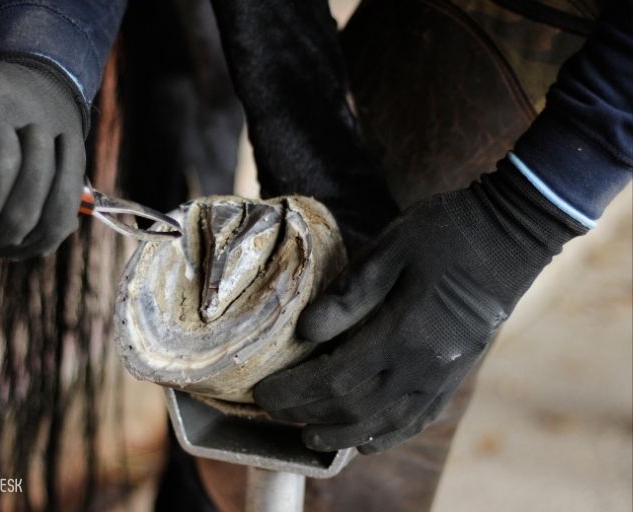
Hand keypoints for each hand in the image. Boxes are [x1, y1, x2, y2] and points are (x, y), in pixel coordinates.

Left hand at [254, 161, 586, 452]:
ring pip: (386, 424)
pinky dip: (387, 434)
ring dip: (344, 435)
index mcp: (404, 334)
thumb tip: (305, 332)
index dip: (294, 392)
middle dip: (308, 414)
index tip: (262, 393)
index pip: (334, 380)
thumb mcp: (389, 249)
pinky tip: (368, 438)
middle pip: (354, 410)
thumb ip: (347, 295)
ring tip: (311, 436)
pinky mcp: (456, 374)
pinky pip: (418, 418)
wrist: (511, 232)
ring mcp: (444, 375)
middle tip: (274, 413)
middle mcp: (424, 366)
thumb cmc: (444, 232)